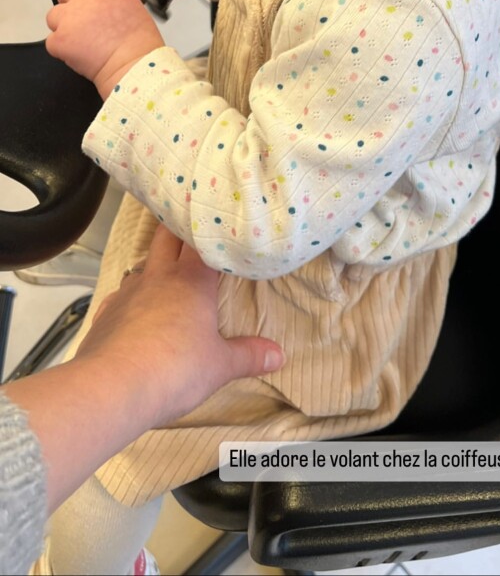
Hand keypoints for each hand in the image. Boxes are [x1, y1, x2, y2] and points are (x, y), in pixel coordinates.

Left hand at [45, 0, 164, 98]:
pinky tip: (79, 54)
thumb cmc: (140, 44)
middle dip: (70, 1)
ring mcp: (70, 17)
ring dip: (64, 25)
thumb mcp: (133, 6)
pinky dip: (62, 48)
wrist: (134, 66)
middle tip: (81, 18)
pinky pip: (52, 40)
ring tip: (82, 40)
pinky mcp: (59, 38)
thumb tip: (99, 0)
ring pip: (54, 14)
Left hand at [76, 224, 284, 425]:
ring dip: (154, 265)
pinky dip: (131, 297)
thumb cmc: (175, 369)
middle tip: (190, 230)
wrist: (113, 387)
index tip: (219, 225)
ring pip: (142, 264)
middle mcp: (158, 277)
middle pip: (166, 237)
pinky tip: (134, 310)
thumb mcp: (220, 366)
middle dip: (178, 230)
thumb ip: (249, 355)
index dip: (211, 232)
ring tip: (166, 276)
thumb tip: (280, 354)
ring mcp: (127, 292)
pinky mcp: (105, 313)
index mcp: (191, 281)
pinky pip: (120, 295)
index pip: (203, 242)